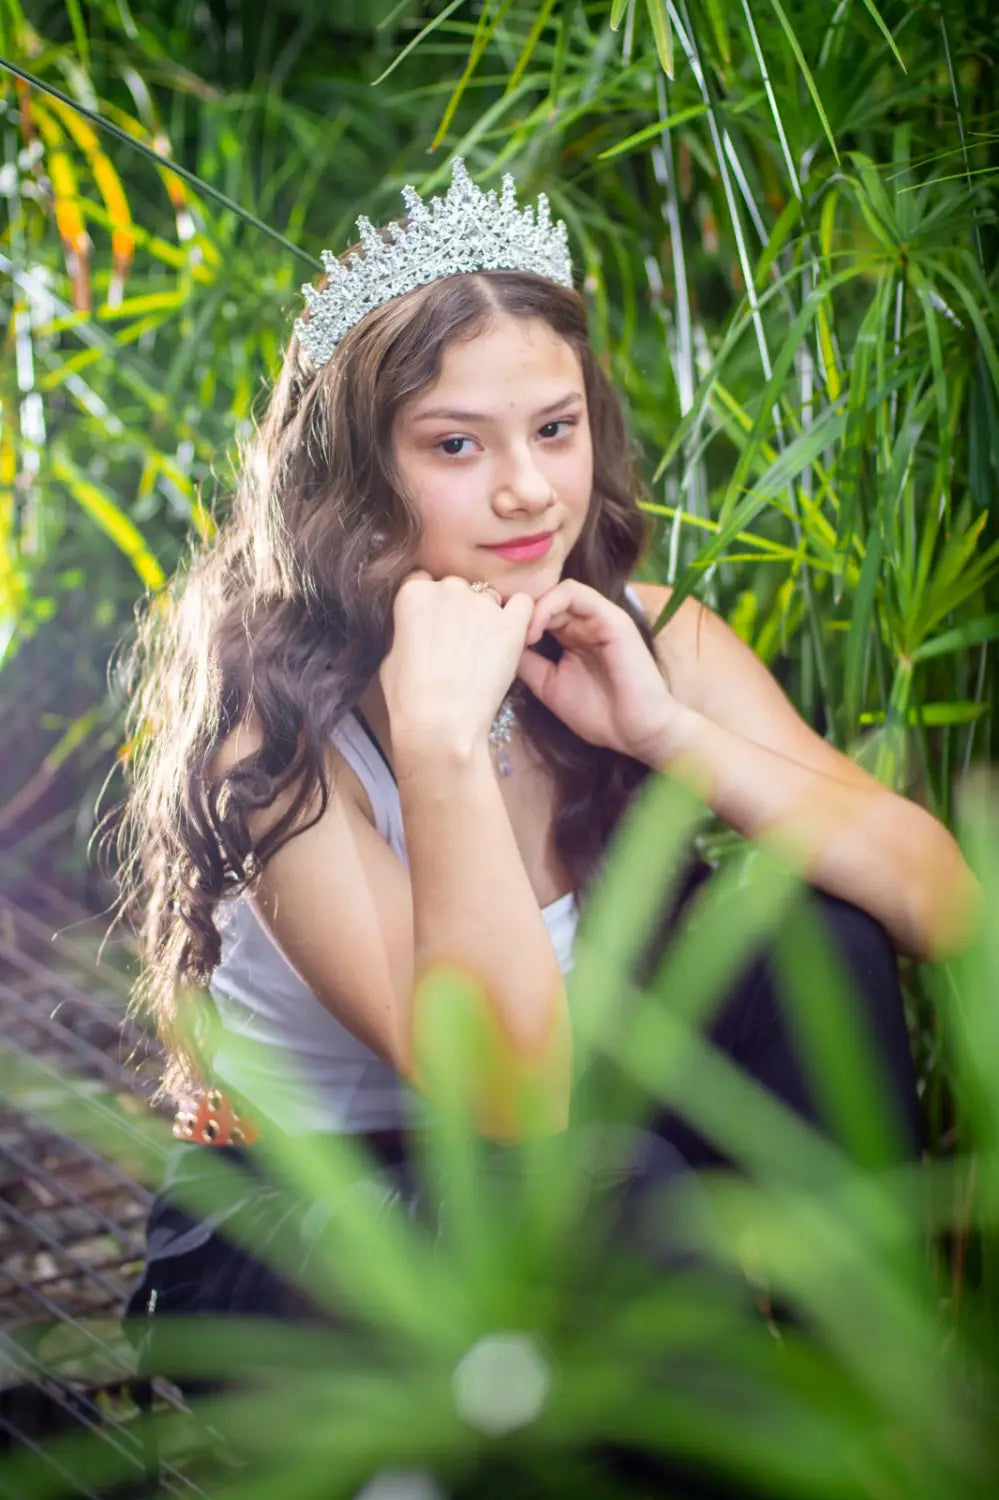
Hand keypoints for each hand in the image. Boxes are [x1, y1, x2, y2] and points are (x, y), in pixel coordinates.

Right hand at [381, 572, 533, 757]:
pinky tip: (509, 637)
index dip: (431, 606)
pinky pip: (523, 604)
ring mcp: (481, 604)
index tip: (433, 627)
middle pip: (457, 587)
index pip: (424, 581)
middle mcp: (447, 588)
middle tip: (458, 643)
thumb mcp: (390, 654)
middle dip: (458, 609)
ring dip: (487, 615)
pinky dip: (518, 616)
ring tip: (482, 650)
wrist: (440, 721)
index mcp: (413, 592)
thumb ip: (406, 628)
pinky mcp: (510, 624)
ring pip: (489, 596)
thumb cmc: (408, 697)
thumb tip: (415, 628)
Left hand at [515, 581, 679, 764]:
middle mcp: (585, 623)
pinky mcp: (611, 617)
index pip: (538, 612)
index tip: (491, 639)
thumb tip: (497, 645)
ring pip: (556, 591)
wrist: (637, 732)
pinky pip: (574, 594)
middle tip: (498, 633)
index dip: (514, 619)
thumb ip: (527, 663)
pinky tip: (534, 631)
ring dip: (531, 608)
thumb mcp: (549, 686)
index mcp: (572, 637)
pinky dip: (548, 606)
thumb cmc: (599, 714)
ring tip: (518, 635)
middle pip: (544, 598)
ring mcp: (599, 617)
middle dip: (518, 612)